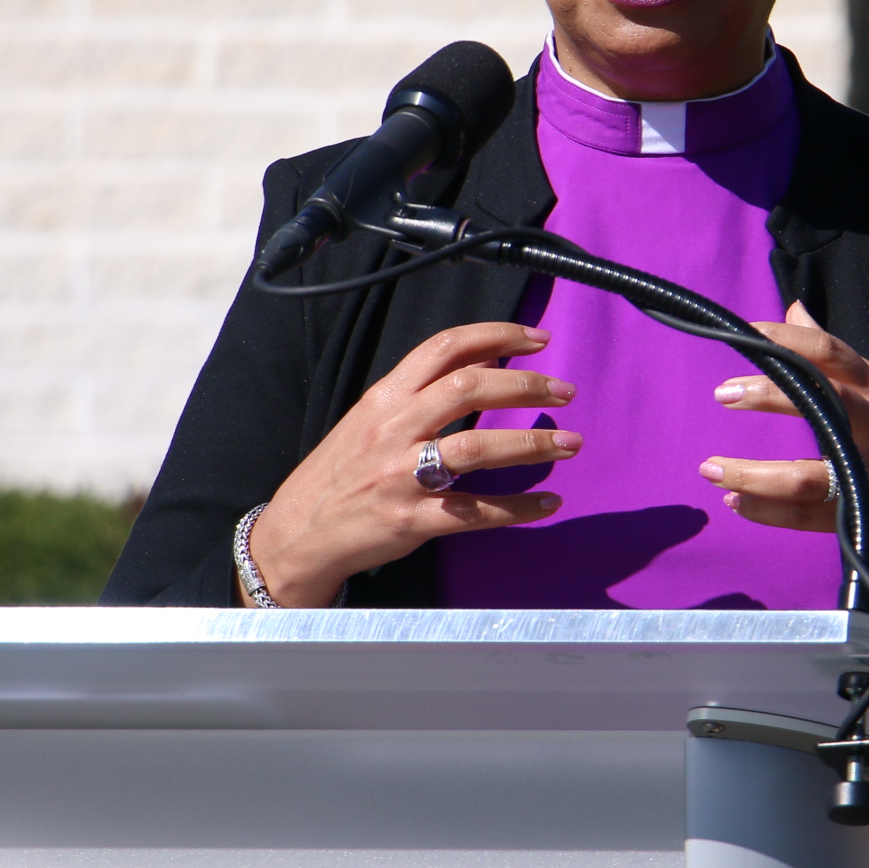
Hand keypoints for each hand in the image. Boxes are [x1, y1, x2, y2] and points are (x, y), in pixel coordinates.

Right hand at [246, 323, 581, 607]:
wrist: (298, 532)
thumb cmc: (342, 472)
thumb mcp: (373, 417)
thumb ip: (424, 389)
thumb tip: (488, 359)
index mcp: (385, 397)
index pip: (445, 348)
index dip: (497, 335)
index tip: (539, 339)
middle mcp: (393, 429)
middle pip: (468, 389)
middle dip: (526, 386)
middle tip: (565, 391)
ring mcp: (400, 476)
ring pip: (477, 449)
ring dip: (532, 443)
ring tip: (570, 443)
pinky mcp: (410, 520)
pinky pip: (474, 512)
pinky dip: (518, 509)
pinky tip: (549, 503)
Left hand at [700, 301, 868, 571]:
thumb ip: (837, 355)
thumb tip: (794, 308)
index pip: (831, 351)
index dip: (786, 338)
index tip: (745, 332)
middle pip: (823, 403)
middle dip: (770, 395)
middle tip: (723, 393)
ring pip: (807, 477)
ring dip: (753, 474)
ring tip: (712, 468)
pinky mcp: (863, 517)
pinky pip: (807, 518)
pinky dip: (767, 512)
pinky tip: (736, 502)